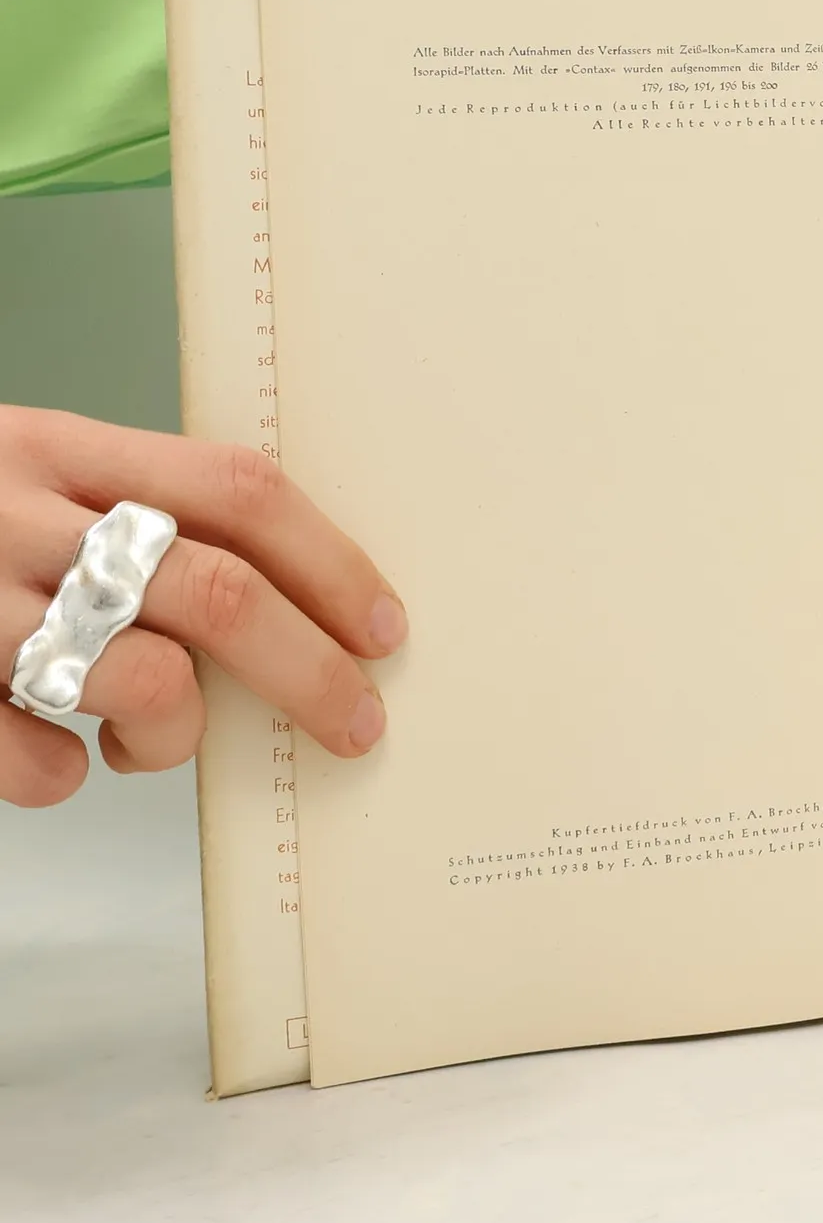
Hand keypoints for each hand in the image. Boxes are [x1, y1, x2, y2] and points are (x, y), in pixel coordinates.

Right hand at [0, 407, 403, 806]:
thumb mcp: (26, 475)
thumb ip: (135, 510)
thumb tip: (291, 600)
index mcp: (58, 446)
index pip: (237, 488)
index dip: (331, 562)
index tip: (385, 629)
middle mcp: (13, 514)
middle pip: (215, 590)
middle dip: (311, 670)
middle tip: (356, 724)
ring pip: (145, 682)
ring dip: (177, 734)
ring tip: (150, 740)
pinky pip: (38, 763)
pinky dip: (70, 776)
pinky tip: (58, 753)